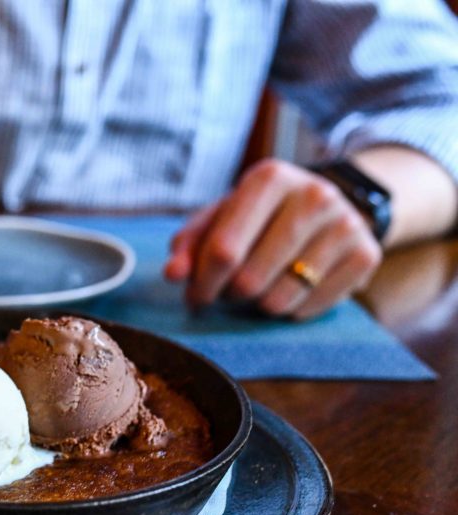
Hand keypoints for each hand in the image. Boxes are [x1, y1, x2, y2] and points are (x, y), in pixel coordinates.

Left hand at [164, 159, 382, 319]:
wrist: (329, 206)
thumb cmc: (260, 216)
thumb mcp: (221, 217)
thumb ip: (190, 243)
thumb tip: (173, 274)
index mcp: (269, 178)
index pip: (223, 249)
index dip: (202, 284)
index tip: (195, 298)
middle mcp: (313, 195)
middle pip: (250, 279)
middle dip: (228, 297)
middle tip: (227, 294)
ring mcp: (345, 224)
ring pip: (279, 299)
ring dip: (258, 307)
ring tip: (257, 291)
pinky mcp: (367, 254)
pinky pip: (311, 308)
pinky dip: (290, 311)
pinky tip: (288, 292)